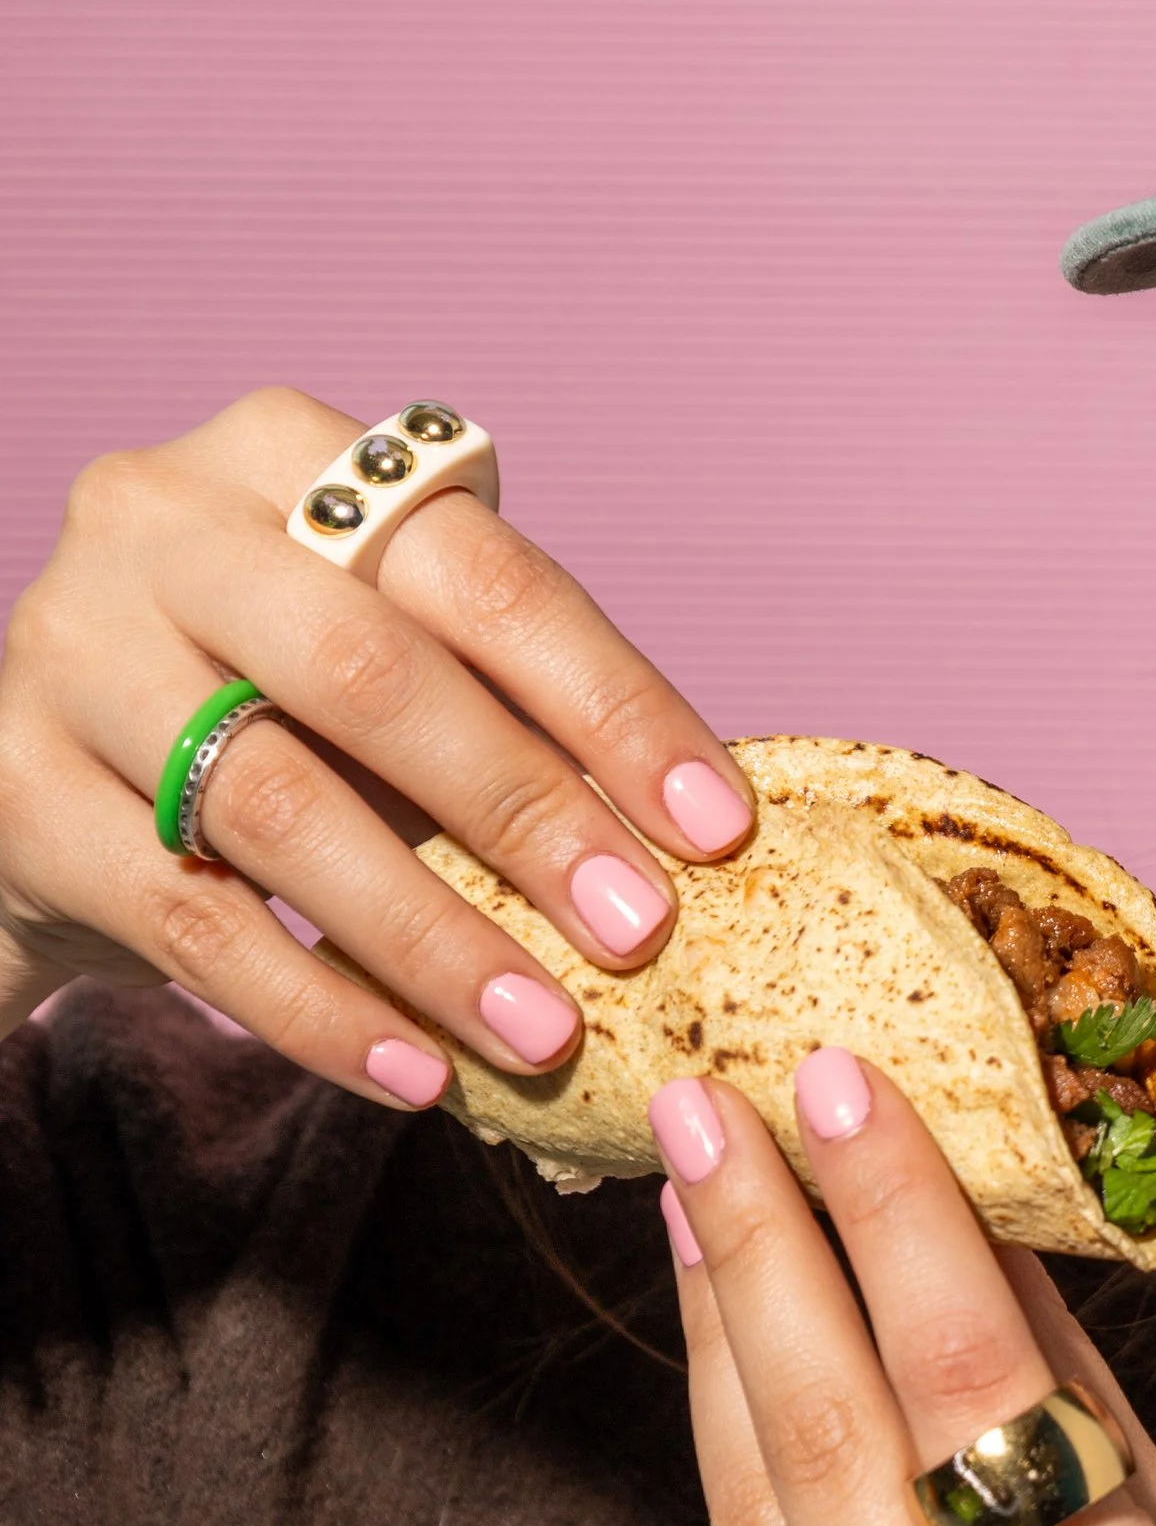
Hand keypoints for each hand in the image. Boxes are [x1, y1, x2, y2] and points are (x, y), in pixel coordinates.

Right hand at [0, 386, 754, 1100]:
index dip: (611, 700)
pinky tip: (416, 1073)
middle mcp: (156, 521)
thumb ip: (502, 701)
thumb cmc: (263, 695)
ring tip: (544, 1030)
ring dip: (431, 935)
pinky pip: (192, 921)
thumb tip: (692, 830)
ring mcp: (67, 651)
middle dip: (525, 811)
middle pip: (370, 673)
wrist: (41, 770)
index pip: (480, 572)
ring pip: (277, 805)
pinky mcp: (14, 791)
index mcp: (282, 452)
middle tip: (640, 932)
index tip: (715, 824)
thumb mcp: (374, 654)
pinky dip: (319, 1010)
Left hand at [662, 1050, 1155, 1525]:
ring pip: (751, 1518)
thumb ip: (1067, 1397)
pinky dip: (749, 1490)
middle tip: (698, 1095)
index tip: (832, 1073)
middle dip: (754, 1242)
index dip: (892, 1211)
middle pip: (823, 1433)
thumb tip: (963, 1200)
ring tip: (690, 1193)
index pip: (970, 1382)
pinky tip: (740, 1376)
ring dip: (713, 1340)